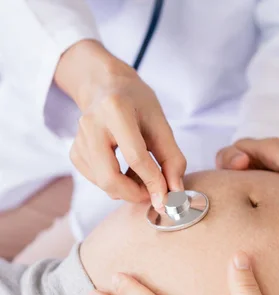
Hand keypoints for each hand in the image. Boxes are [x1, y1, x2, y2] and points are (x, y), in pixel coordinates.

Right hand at [55, 40, 186, 209]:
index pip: (135, 157)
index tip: (168, 198)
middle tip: (154, 194)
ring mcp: (79, 139)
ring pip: (102, 182)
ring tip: (144, 178)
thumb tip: (175, 193)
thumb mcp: (161, 124)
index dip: (153, 182)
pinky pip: (96, 180)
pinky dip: (115, 185)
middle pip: (109, 177)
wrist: (105, 85)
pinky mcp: (74, 152)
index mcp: (116, 110)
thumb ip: (172, 159)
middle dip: (135, 194)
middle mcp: (91, 124)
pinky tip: (127, 172)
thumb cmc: (137, 103)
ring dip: (127, 190)